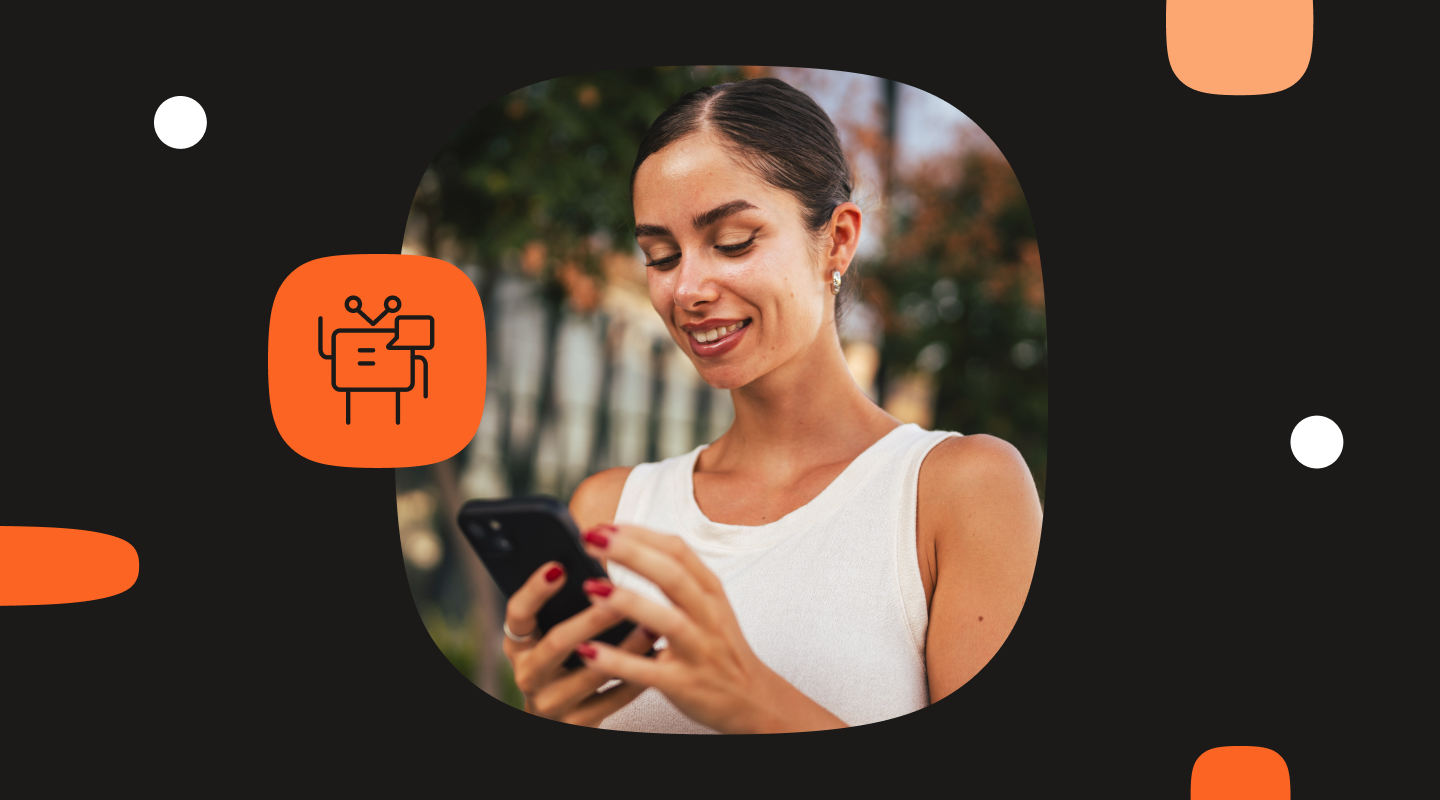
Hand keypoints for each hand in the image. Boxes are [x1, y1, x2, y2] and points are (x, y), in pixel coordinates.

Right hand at [501, 560, 657, 725]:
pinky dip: (636, 675)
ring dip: (624, 646)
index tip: (557, 566)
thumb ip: (566, 599)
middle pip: (556, 643)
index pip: (517, 613)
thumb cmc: (567, 657)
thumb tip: (599, 546)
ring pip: (590, 673)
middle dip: (589, 618)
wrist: (570, 713)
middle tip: (616, 592)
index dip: (534, 591)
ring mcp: (551, 702)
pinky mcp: (577, 723)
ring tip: (653, 623)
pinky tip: (657, 654)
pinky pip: (611, 699)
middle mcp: (528, 672)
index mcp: (520, 642)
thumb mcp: (554, 628)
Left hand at [574, 524, 846, 733]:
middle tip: (592, 538)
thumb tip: (629, 544)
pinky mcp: (686, 685)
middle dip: (632, 553)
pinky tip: (588, 652)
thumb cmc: (720, 648)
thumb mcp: (708, 606)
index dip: (640, 534)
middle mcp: (708, 617)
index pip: (678, 551)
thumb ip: (677, 578)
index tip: (604, 525)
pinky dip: (618, 661)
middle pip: (673, 576)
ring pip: (667, 621)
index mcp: (711, 592)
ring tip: (591, 588)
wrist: (754, 700)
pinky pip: (649, 672)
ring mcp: (699, 651)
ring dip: (628, 602)